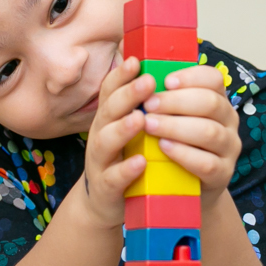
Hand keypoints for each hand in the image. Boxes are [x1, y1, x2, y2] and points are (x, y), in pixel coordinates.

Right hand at [80, 56, 159, 228]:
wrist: (109, 205)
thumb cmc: (127, 159)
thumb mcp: (131, 130)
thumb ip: (143, 106)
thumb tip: (164, 73)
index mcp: (109, 119)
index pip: (111, 91)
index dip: (121, 76)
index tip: (136, 60)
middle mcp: (101, 136)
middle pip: (109, 110)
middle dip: (127, 95)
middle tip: (147, 81)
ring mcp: (101, 162)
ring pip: (105, 142)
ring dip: (123, 129)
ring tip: (140, 119)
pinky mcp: (107, 189)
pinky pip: (113, 178)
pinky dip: (125, 170)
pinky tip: (140, 162)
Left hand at [140, 64, 240, 202]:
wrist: (182, 187)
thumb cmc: (172, 143)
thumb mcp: (172, 116)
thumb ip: (163, 95)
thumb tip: (135, 65)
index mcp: (217, 100)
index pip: (213, 78)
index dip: (190, 77)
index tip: (165, 81)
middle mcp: (229, 121)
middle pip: (210, 103)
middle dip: (176, 101)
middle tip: (148, 105)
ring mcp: (229, 148)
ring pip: (210, 132)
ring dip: (176, 126)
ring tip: (149, 125)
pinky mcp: (223, 175)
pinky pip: (207, 163)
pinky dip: (183, 153)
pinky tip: (163, 148)